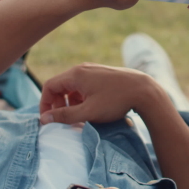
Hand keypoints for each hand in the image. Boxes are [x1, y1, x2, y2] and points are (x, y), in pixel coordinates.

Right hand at [39, 63, 162, 124]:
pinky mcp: (102, 74)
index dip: (45, 104)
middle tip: (63, 119)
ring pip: (73, 86)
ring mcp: (93, 70)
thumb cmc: (116, 101)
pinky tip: (91, 108)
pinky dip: (82, 97)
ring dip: (70, 101)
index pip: (49, 86)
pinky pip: (84, 85)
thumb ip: (65, 116)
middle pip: (60, 85)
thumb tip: (44, 119)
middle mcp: (83, 69)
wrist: (145, 90)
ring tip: (79, 115)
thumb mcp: (88, 112)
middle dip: (58, 103)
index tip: (48, 119)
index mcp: (76, 75)